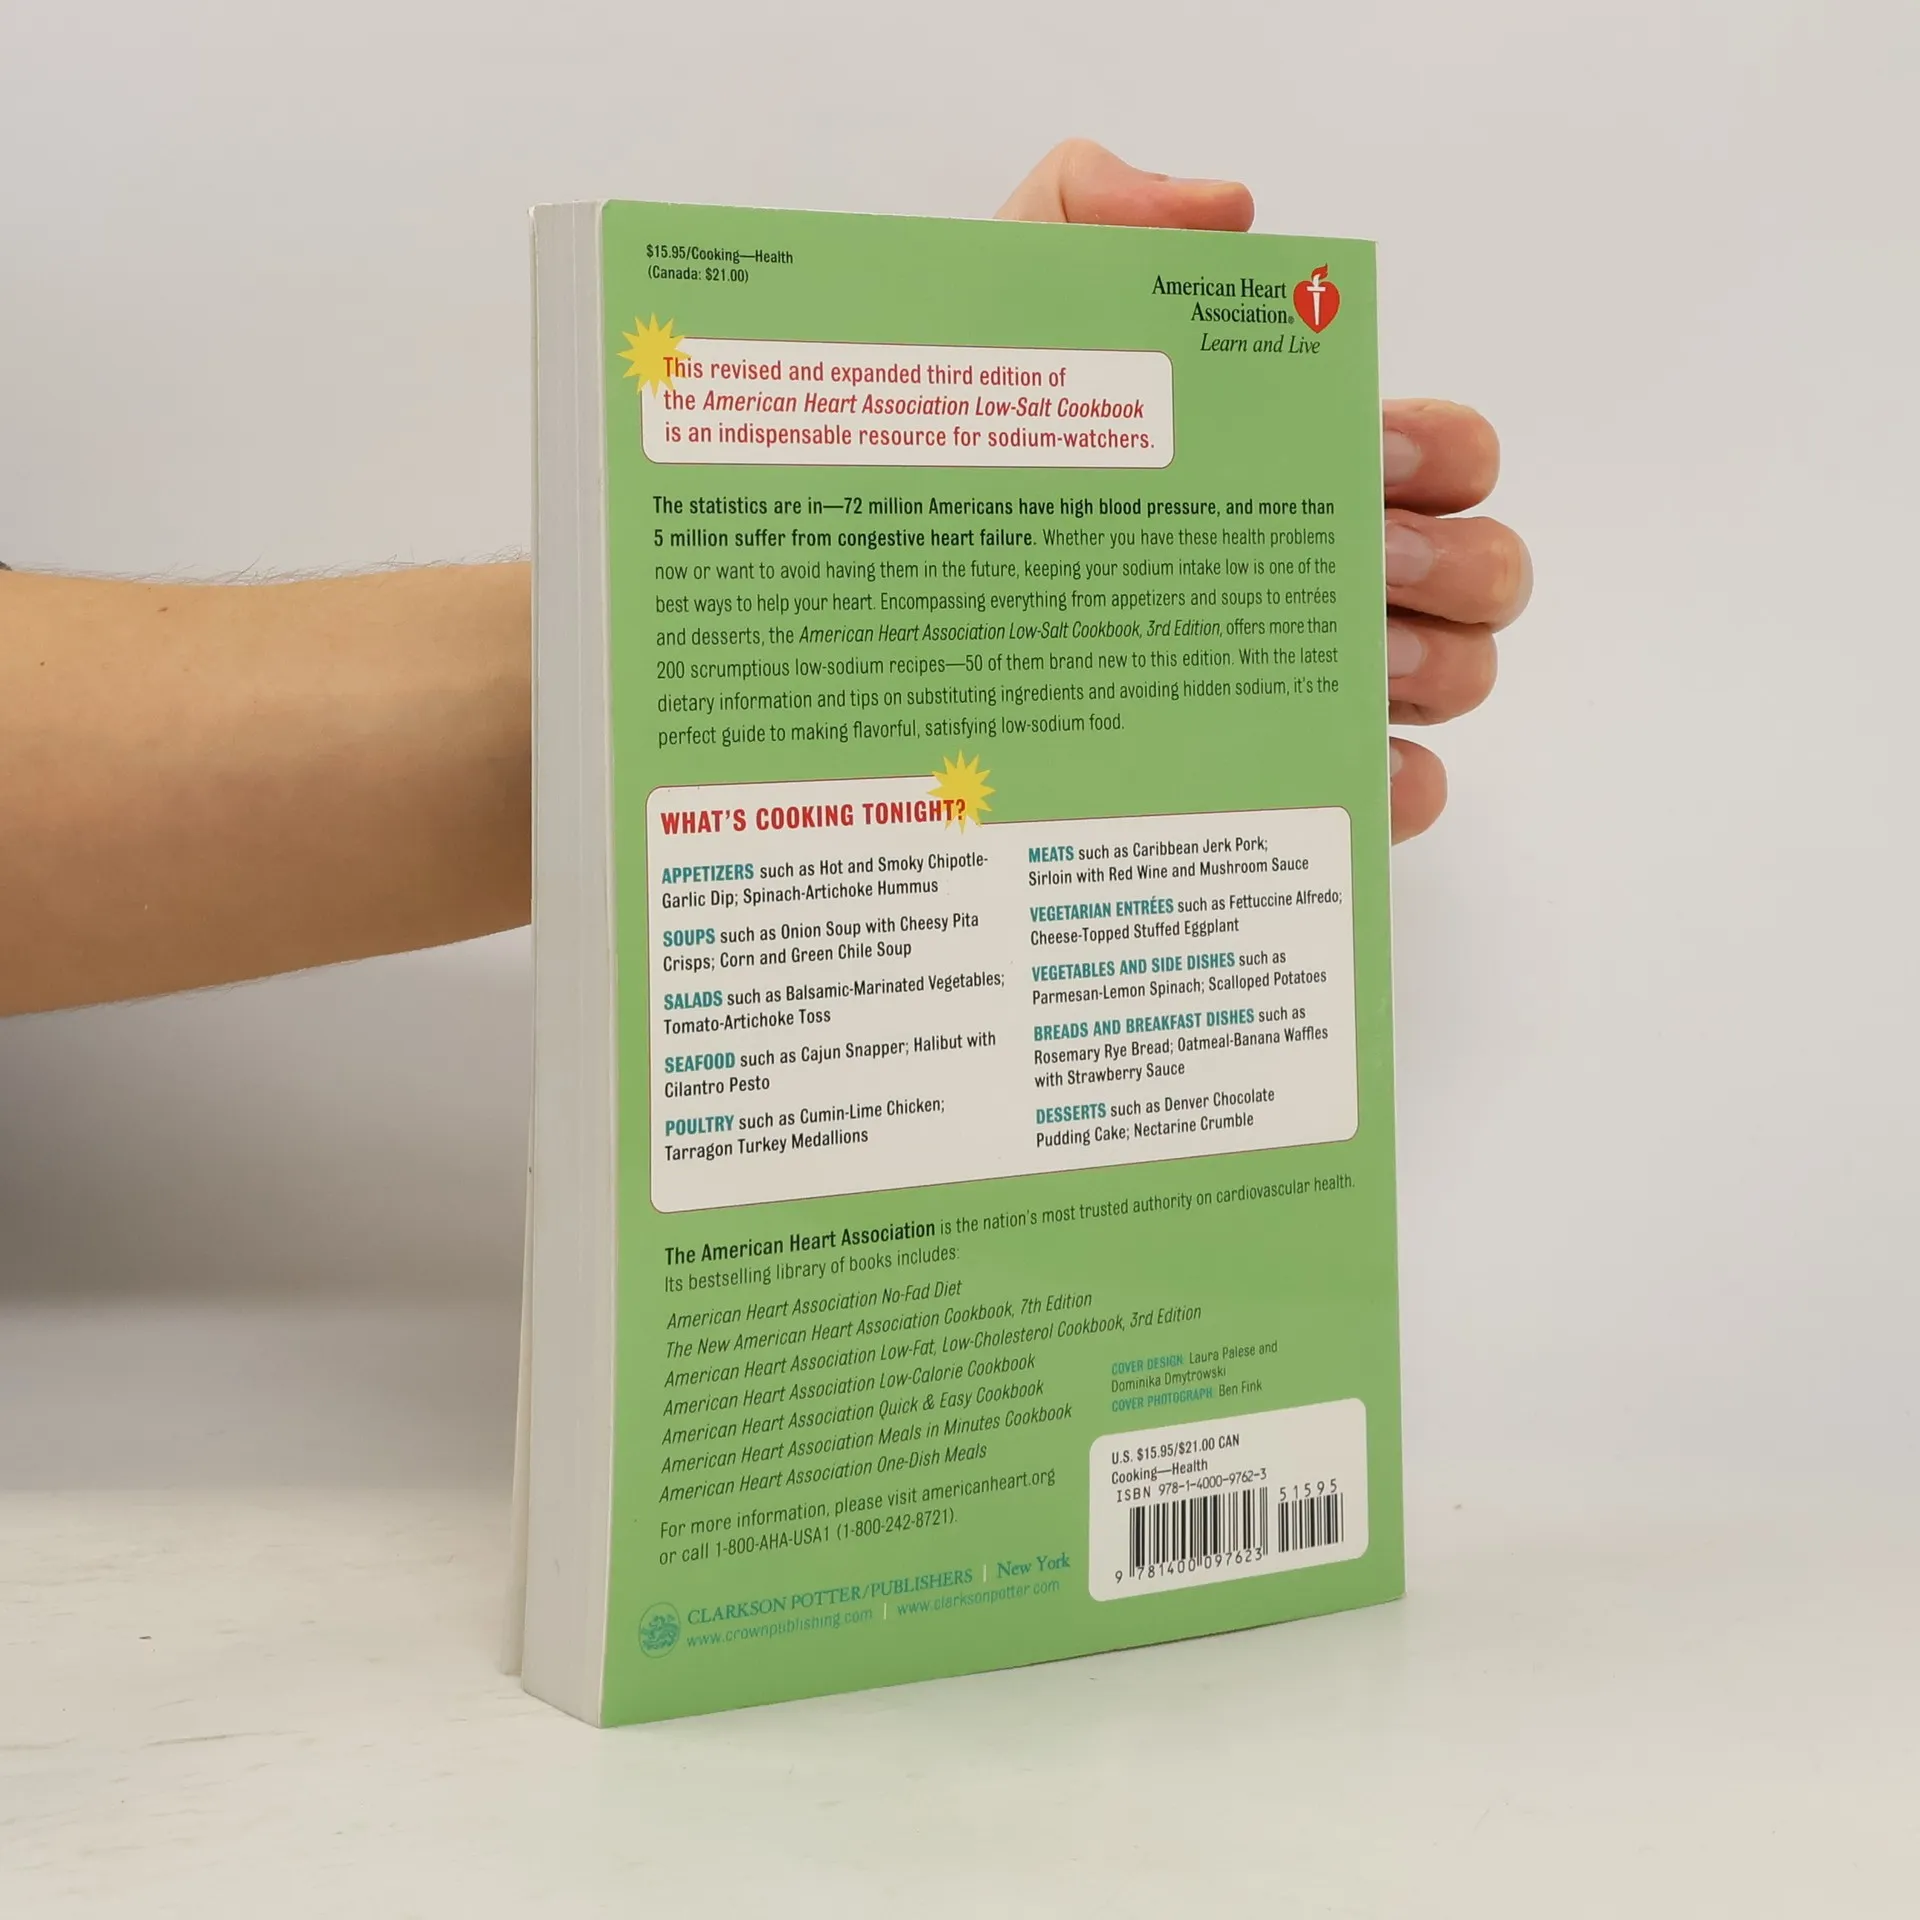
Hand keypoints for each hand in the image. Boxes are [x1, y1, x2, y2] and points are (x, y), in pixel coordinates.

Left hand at [999, 141, 1530, 841]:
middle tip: (1362, 565)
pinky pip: (1388, 797)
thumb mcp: (1001, 302)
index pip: (1443, 452)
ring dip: (1436, 669)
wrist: (861, 573)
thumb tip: (1229, 211)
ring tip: (1348, 667)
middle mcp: (1314, 572)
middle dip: (1451, 564)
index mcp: (1289, 462)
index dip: (1438, 451)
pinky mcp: (1275, 780)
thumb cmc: (948, 442)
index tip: (1368, 454)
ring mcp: (1303, 684)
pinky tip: (1353, 771)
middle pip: (1479, 570)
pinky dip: (1398, 789)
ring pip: (1455, 678)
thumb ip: (1097, 210)